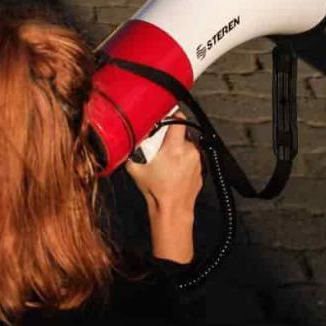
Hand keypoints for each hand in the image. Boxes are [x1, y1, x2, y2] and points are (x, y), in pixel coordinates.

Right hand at [126, 120, 202, 263]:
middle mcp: (189, 152)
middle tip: (160, 147)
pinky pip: (191, 158)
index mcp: (174, 148)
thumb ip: (130, 153)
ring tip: (167, 162)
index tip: (166, 116)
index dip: (173, 115)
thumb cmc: (156, 192)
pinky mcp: (201, 170)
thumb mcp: (135, 169)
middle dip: (171, 138)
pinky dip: (184, 161)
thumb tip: (124, 144)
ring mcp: (197, 161)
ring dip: (178, 149)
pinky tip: (174, 171)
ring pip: (187, 146)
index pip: (179, 120)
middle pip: (181, 134)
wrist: (172, 211)